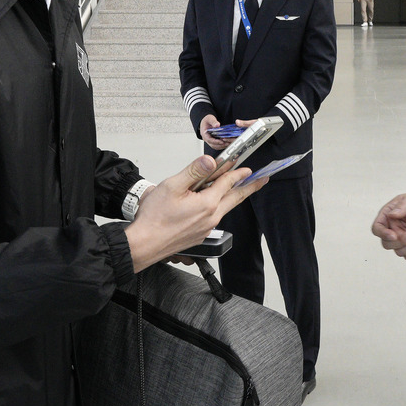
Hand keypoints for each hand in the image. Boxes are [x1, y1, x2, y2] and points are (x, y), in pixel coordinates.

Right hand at [126, 155, 263, 270]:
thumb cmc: (154, 218)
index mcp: (207, 203)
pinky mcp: (200, 235)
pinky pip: (215, 217)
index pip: (228, 182)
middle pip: (235, 198)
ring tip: (238, 187)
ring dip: (233, 196)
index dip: (237, 171)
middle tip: (261, 180)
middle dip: (250, 187)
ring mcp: (207, 228)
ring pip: (225, 207)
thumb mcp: (173, 187)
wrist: (144, 244)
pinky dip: (218, 206)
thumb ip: (194, 172)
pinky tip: (212, 202)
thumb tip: (210, 162)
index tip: (246, 166)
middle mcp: (211, 217)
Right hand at [200, 115, 230, 148]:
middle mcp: (207, 138)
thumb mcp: (209, 118)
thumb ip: (213, 121)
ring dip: (222, 146)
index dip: (216, 141)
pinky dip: (222, 145)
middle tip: (227, 143)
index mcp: (204, 134)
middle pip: (213, 145)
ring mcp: (210, 141)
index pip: (209, 140)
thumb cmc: (207, 121)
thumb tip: (217, 125)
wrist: (206, 122)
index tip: (221, 141)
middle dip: (220, 145)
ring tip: (228, 143)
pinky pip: (217, 145)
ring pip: (215, 146)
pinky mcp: (213, 141)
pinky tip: (227, 143)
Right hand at [370, 193, 405, 261]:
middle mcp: (392, 229)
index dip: (382, 234)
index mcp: (388, 216)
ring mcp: (401, 240)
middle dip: (402, 241)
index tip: (394, 235)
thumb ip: (403, 206)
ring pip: (399, 252)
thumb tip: (391, 214)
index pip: (377, 228)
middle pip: (387, 244)